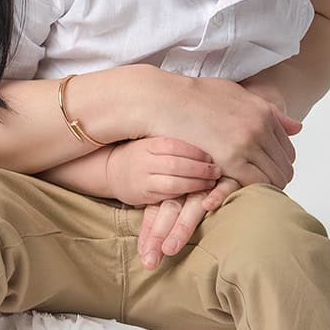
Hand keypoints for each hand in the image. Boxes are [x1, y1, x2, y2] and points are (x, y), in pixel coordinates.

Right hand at [103, 136, 223, 209]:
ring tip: (211, 182)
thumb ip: (173, 142)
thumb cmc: (140, 154)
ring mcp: (143, 179)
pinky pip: (168, 196)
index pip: (174, 145)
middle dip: (200, 168)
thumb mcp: (151, 141)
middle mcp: (144, 161)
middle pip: (176, 164)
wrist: (112, 171)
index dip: (195, 151)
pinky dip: (184, 193)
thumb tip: (206, 133)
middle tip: (217, 171)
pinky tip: (196, 191)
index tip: (210, 156)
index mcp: (148, 144)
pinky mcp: (144, 195)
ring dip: (196, 183)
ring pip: (173, 183)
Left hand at [139, 178, 241, 268]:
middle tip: (150, 261)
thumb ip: (161, 218)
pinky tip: (208, 206)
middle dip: (159, 236)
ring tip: (169, 249)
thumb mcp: (177, 194)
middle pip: (170, 212)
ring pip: (192, 205)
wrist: (219, 139)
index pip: (156, 214)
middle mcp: (186, 189)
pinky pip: (224, 187)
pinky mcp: (230, 179)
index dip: (149, 234)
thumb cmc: (193, 176)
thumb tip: (144, 251)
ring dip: (181, 226)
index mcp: (171, 193)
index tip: (143, 257)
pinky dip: (216, 194)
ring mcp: (207, 184)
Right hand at [151, 74, 301, 189]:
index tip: (268, 172)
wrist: (168, 99)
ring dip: (266, 187)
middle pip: (285, 165)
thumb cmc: (196, 97)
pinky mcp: (230, 158)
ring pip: (274, 177)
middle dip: (276, 178)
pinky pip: (255, 183)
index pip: (287, 148)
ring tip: (250, 193)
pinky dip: (252, 191)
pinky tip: (240, 192)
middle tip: (261, 188)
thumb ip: (269, 112)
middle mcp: (260, 126)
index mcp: (263, 112)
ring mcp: (247, 142)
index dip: (280, 164)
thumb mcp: (238, 95)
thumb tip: (298, 127)